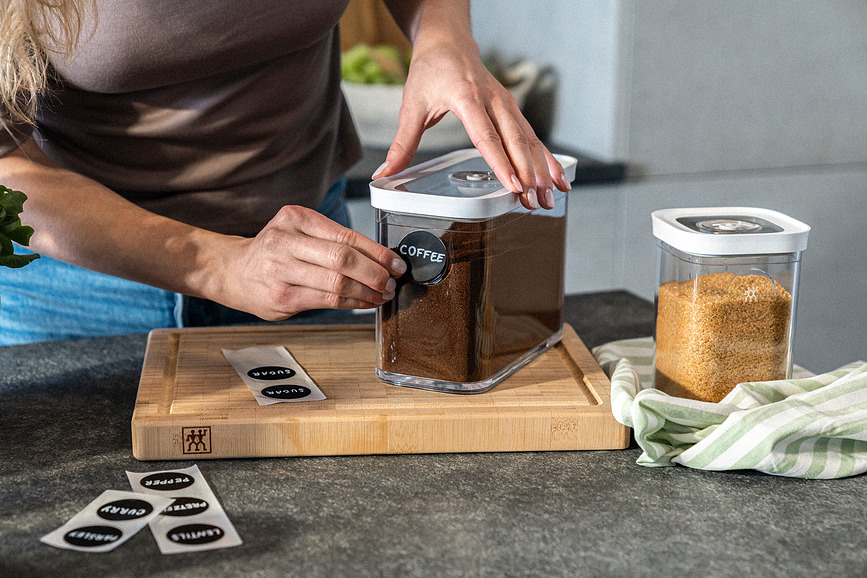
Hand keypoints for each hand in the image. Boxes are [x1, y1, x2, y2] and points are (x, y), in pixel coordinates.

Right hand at [225, 206, 406, 319]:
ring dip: (367, 291)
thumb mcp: (297, 231)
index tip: (396, 263)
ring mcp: (280, 271)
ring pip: (337, 283)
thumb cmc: (273, 252)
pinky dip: (352, 303)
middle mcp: (284, 241)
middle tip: (392, 281)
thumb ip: (332, 240)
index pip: (345, 236)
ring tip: (382, 294)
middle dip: (375, 273)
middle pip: (343, 259)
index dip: (377, 252)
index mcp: (294, 218)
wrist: (232, 271)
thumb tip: (380, 258)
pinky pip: (327, 301)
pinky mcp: (281, 298)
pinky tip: (364, 302)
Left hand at [371, 40, 571, 209]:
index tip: (513, 184)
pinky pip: (533, 137)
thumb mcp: (411, 106)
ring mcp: (507, 104)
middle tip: (534, 201)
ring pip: (530, 140)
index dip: (501, 162)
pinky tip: (558, 178)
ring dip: (542, 170)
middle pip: (515, 141)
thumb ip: (402, 143)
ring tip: (550, 197)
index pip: (486, 135)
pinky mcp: (513, 109)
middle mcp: (493, 100)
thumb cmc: (430, 71)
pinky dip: (548, 158)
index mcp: (466, 97)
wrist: (449, 41)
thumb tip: (384, 173)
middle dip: (528, 173)